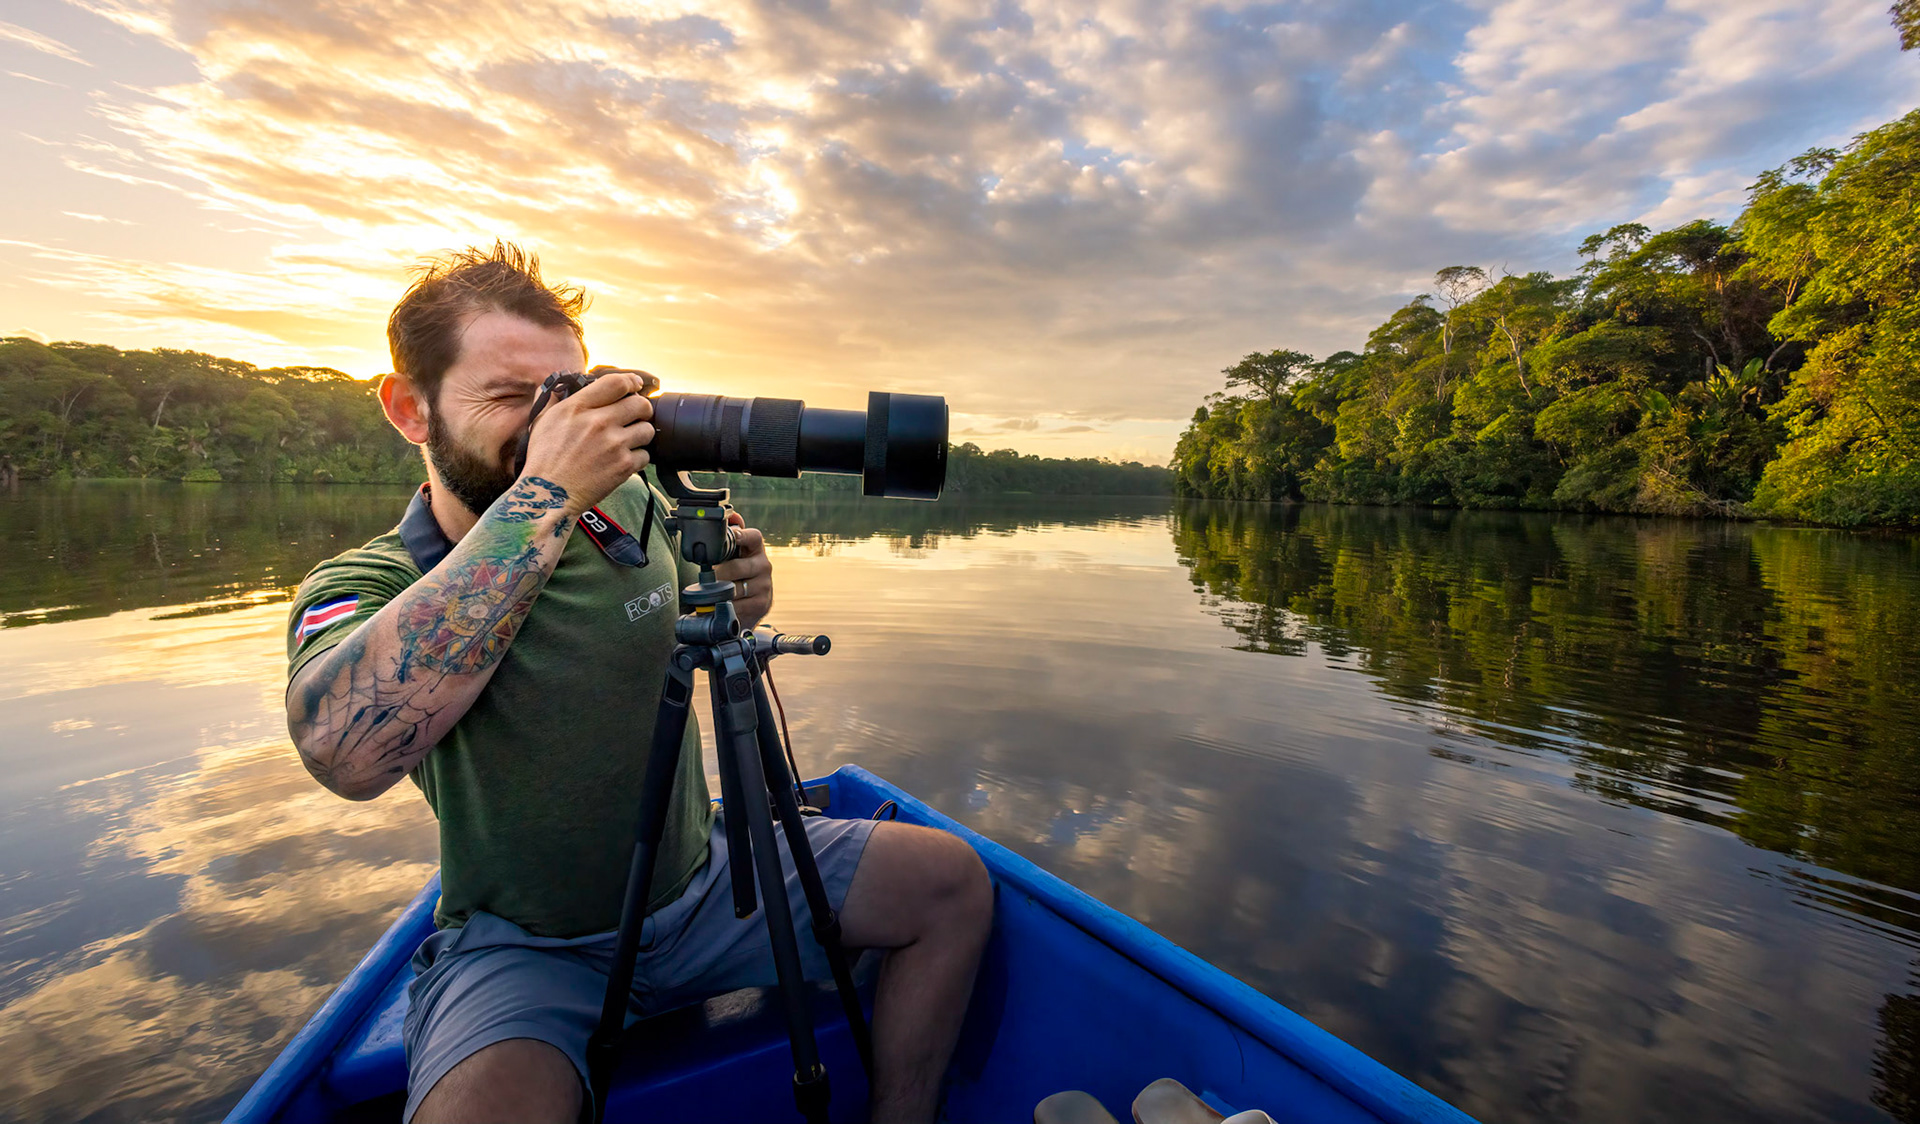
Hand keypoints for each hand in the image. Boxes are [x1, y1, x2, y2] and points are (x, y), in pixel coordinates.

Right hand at [518, 372, 653, 515]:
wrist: (548, 496)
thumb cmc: (543, 460)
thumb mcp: (541, 422)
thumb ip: (551, 399)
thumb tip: (554, 384)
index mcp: (577, 408)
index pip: (617, 383)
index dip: (632, 381)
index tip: (635, 384)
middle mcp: (598, 423)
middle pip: (640, 404)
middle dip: (642, 408)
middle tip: (637, 415)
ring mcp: (613, 444)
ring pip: (647, 429)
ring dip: (641, 434)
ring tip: (629, 440)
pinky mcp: (623, 466)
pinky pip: (645, 455)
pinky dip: (638, 458)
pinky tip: (624, 460)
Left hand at [713, 511, 772, 628]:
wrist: (752, 605)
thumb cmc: (738, 574)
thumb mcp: (735, 554)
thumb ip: (732, 536)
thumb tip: (732, 516)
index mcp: (756, 549)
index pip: (753, 536)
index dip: (741, 535)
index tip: (729, 537)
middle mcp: (764, 565)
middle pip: (735, 567)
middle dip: (716, 574)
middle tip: (705, 578)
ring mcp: (764, 585)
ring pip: (734, 588)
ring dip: (718, 592)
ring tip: (708, 594)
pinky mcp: (761, 603)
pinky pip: (736, 605)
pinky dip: (724, 607)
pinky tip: (718, 606)